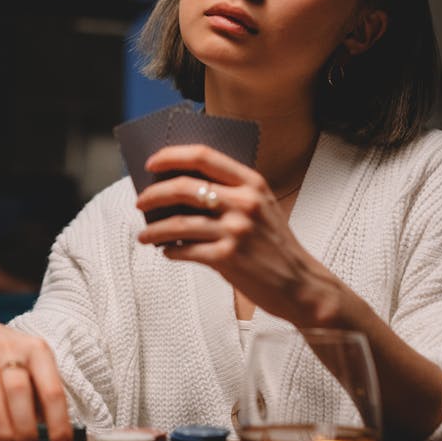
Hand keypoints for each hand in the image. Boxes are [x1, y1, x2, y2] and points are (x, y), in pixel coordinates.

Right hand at [0, 322, 71, 440]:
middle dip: (26, 431)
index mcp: (37, 350)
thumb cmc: (13, 359)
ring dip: (2, 433)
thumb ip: (42, 396)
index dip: (58, 425)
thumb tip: (54, 440)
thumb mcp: (34, 367)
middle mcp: (9, 349)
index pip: (52, 390)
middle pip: (19, 392)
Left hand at [135, 144, 347, 327]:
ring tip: (144, 236)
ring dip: (154, 229)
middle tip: (141, 202)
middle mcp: (244, 202)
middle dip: (154, 194)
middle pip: (185, 187)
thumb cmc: (274, 245)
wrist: (300, 284)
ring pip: (179, 223)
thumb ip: (229, 193)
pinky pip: (186, 251)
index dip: (172, 156)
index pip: (204, 156)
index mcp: (251, 183)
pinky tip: (167, 252)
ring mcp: (236, 230)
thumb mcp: (261, 208)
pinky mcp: (228, 258)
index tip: (151, 163)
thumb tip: (176, 191)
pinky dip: (171, 251)